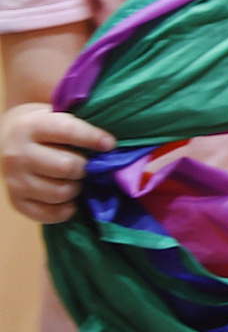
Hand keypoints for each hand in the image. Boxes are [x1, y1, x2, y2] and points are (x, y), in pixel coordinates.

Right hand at [2, 104, 113, 223]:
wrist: (8, 139)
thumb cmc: (46, 129)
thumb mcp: (58, 116)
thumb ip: (82, 125)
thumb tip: (113, 144)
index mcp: (32, 127)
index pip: (67, 131)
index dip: (93, 138)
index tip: (110, 145)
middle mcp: (18, 154)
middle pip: (66, 167)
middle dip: (86, 167)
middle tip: (90, 166)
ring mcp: (14, 180)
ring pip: (60, 192)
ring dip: (77, 188)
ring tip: (77, 180)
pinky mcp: (15, 202)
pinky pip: (47, 214)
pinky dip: (65, 210)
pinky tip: (70, 200)